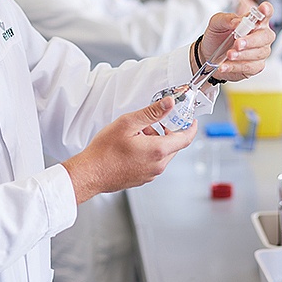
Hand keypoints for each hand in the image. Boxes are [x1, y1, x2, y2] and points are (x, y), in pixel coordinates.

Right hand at [61, 97, 196, 203]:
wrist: (90, 173)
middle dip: (165, 131)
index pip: (185, 139)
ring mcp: (150, 174)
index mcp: (158, 151)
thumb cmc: (105, 151)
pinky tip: (131, 145)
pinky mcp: (142, 178)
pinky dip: (148, 151)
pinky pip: (153, 161)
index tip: (191, 120)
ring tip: (135, 133)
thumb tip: (169, 103)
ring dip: (155, 140)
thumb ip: (152, 112)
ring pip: (162, 153)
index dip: (191, 127)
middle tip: (149, 122)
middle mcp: (158, 165)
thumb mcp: (128, 123)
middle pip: (173, 145)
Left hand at [196, 1, 274, 82]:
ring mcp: (260, 51)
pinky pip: (250, 67)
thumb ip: (227, 19)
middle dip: (251, 40)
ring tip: (228, 54)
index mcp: (253, 22)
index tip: (263, 9)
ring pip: (258, 53)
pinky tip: (226, 65)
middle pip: (266, 36)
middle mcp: (260, 36)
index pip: (265, 13)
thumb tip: (237, 22)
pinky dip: (236, 66)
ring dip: (242, 55)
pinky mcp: (255, 66)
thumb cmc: (217, 37)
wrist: (208, 54)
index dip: (266, 10)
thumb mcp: (216, 23)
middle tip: (237, 43)